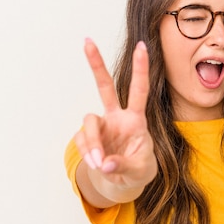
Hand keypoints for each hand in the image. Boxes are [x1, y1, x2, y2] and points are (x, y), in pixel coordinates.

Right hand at [74, 38, 156, 202]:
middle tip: (87, 41)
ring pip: (89, 122)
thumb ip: (124, 165)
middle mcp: (117, 117)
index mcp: (136, 119)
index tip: (142, 46)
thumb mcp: (141, 170)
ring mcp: (102, 126)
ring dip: (92, 143)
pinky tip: (97, 164)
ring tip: (100, 163)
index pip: (139, 90)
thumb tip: (104, 163)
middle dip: (96, 64)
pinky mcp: (88, 137)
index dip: (140, 69)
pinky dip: (87, 153)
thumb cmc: (140, 169)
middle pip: (105, 86)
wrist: (126, 182)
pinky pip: (81, 140)